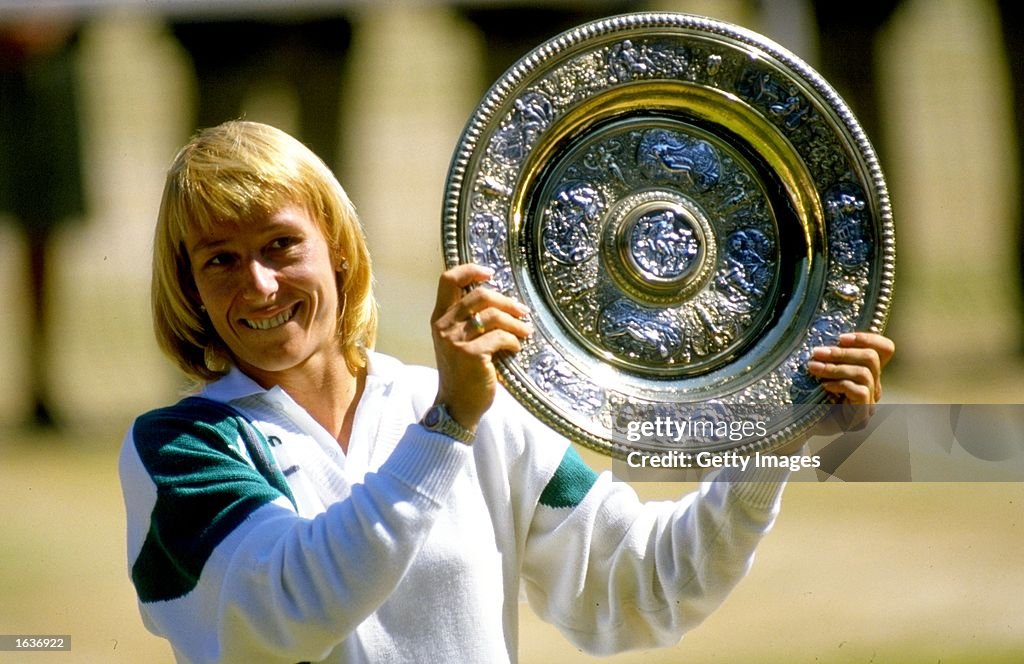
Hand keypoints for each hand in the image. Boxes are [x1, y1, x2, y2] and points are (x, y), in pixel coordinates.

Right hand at [430, 264, 533, 431]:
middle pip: (480, 295)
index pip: (448, 280)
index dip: (470, 271)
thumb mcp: (456, 342)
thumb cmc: (463, 373)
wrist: (457, 406)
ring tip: (525, 332)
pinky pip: (500, 337)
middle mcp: (443, 326)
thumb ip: (467, 320)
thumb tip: (501, 301)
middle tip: (522, 311)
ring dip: (515, 323)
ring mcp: (455, 340)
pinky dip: (513, 341)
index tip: (490, 274)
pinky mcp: (470, 354)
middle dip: (507, 301)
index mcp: (439, 318)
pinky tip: (516, 349)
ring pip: (493, 316)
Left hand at [800, 332, 894, 436]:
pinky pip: (860, 392)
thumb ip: (831, 356)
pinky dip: (840, 385)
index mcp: (867, 371)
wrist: (799, 425)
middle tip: (817, 352)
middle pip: (872, 358)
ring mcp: (869, 403)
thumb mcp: (821, 370)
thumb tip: (825, 339)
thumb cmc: (809, 395)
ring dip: (835, 368)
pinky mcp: (861, 416)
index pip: (885, 348)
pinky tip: (824, 386)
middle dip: (843, 352)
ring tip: (813, 368)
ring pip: (864, 374)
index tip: (841, 338)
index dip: (867, 338)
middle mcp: (873, 386)